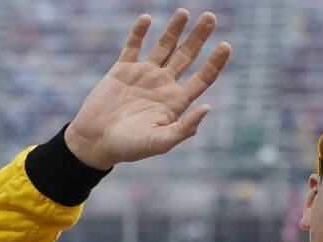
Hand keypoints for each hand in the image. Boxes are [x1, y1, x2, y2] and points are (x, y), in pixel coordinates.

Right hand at [64, 9, 230, 169]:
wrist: (96, 142)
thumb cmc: (129, 148)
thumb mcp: (160, 142)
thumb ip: (184, 128)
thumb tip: (207, 108)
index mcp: (176, 102)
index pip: (203, 78)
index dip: (215, 62)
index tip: (226, 45)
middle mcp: (164, 85)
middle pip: (187, 56)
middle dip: (199, 37)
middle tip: (211, 17)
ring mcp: (144, 75)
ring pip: (164, 46)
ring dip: (174, 29)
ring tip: (183, 12)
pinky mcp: (122, 70)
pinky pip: (133, 45)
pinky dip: (139, 32)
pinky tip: (147, 19)